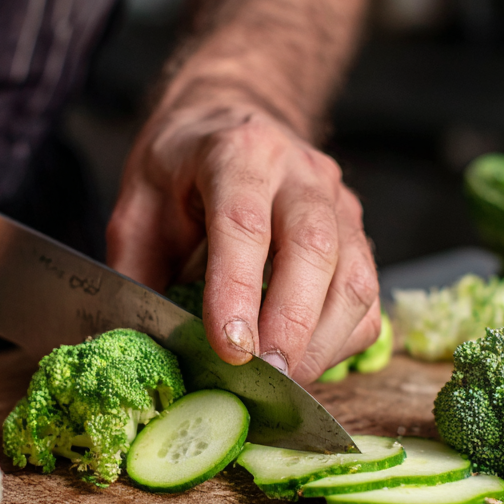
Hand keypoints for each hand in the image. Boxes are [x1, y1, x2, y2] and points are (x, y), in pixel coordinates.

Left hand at [107, 84, 380, 383]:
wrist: (232, 120)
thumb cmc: (182, 167)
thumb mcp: (138, 203)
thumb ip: (136, 267)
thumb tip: (139, 343)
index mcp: (236, 153)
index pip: (243, 223)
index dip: (237, 291)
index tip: (230, 349)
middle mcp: (299, 174)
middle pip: (315, 250)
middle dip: (291, 324)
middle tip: (264, 378)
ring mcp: (338, 203)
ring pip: (355, 277)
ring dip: (321, 342)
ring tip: (282, 382)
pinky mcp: (358, 235)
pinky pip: (367, 298)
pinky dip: (340, 341)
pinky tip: (304, 360)